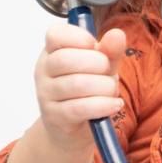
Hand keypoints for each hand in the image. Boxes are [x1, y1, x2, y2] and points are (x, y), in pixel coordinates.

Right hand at [34, 23, 126, 150]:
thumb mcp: (103, 67)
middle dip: (98, 63)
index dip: (79, 37)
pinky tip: (114, 105)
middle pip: (65, 59)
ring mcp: (46, 94)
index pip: (55, 34)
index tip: (94, 46)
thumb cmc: (89, 90)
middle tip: (107, 72)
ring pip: (76, 84)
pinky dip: (103, 105)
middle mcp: (43, 71)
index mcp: (52, 52)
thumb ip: (110, 51)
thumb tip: (117, 34)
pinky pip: (80, 108)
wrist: (74, 128)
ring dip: (104, 87)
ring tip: (112, 91)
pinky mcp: (55, 116)